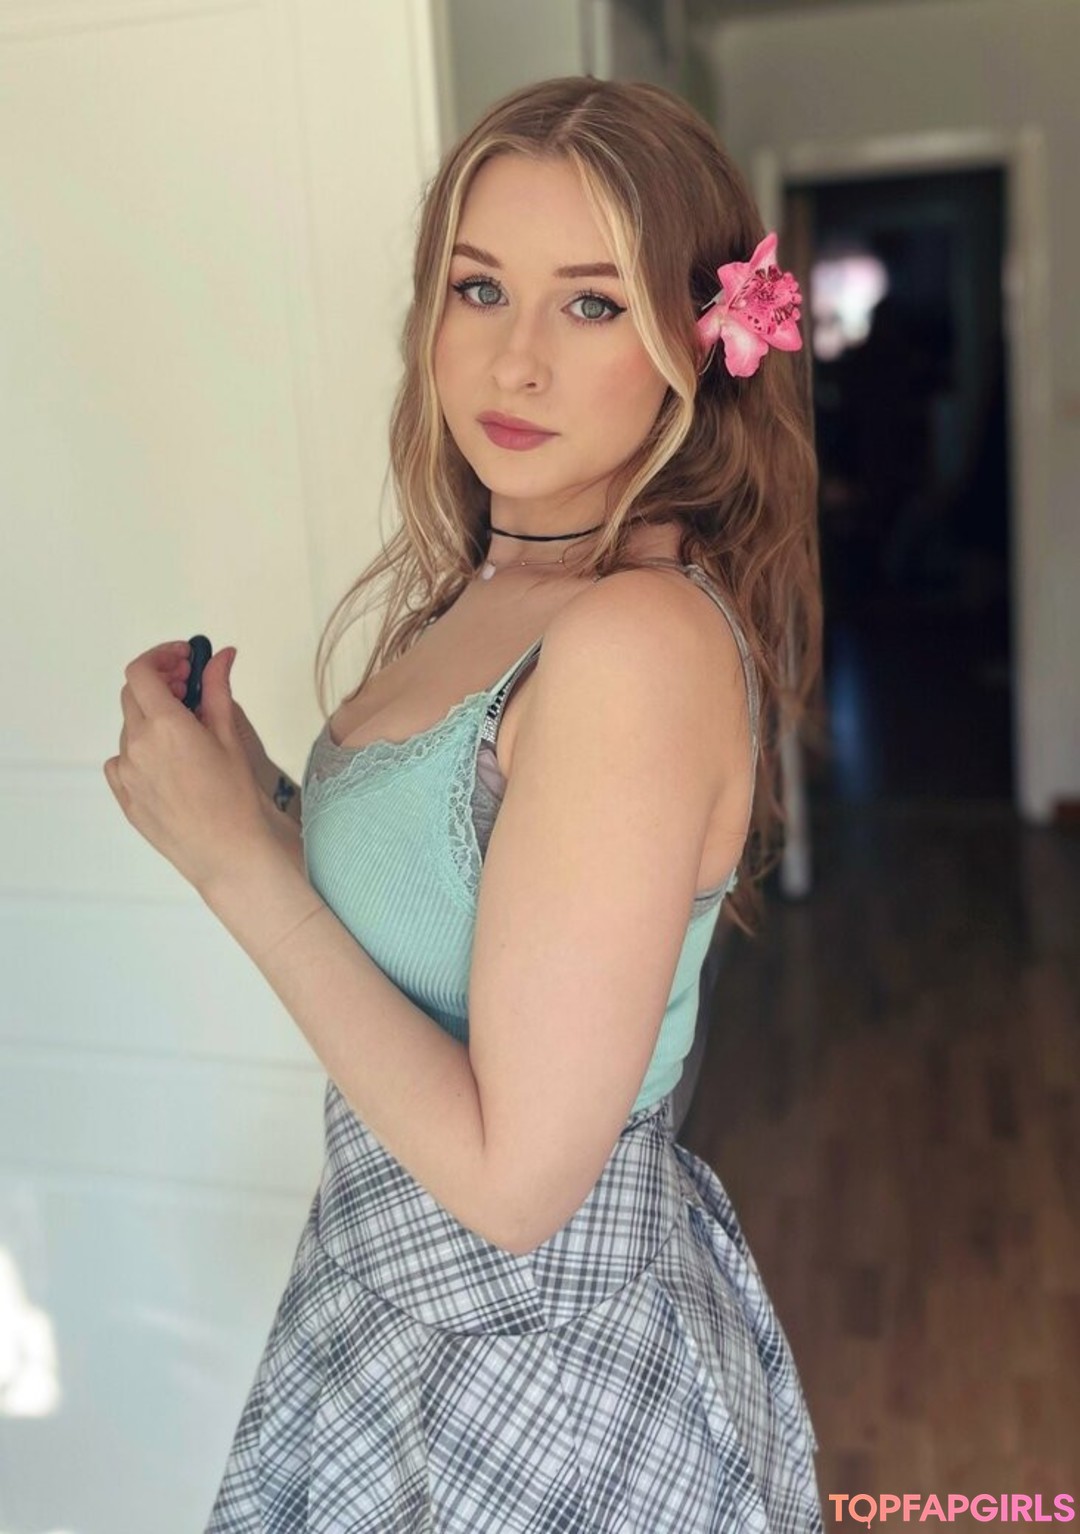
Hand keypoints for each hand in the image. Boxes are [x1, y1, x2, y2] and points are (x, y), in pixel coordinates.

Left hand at [103, 641, 276, 891]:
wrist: (227, 852)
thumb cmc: (235, 797)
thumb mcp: (230, 735)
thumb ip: (218, 688)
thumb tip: (220, 656)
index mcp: (164, 724)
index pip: (141, 671)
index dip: (161, 657)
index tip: (184, 661)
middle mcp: (136, 744)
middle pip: (133, 695)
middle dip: (160, 684)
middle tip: (190, 690)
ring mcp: (125, 772)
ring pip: (130, 728)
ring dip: (153, 717)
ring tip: (188, 733)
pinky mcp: (123, 795)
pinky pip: (122, 760)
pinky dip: (140, 749)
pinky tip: (168, 762)